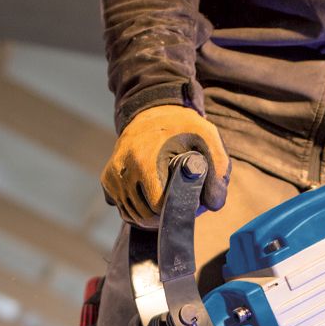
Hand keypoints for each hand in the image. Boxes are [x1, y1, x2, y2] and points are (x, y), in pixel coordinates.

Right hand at [101, 105, 231, 226]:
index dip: (174, 208)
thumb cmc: (182, 126)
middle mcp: (123, 170)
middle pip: (143, 214)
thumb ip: (218, 170)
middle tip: (177, 203)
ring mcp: (112, 175)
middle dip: (163, 215)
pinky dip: (135, 208)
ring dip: (149, 214)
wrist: (152, 110)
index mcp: (144, 161)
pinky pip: (121, 207)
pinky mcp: (106, 179)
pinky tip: (149, 197)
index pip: (157, 206)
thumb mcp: (207, 137)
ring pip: (130, 214)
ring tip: (166, 201)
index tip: (185, 200)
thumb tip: (213, 204)